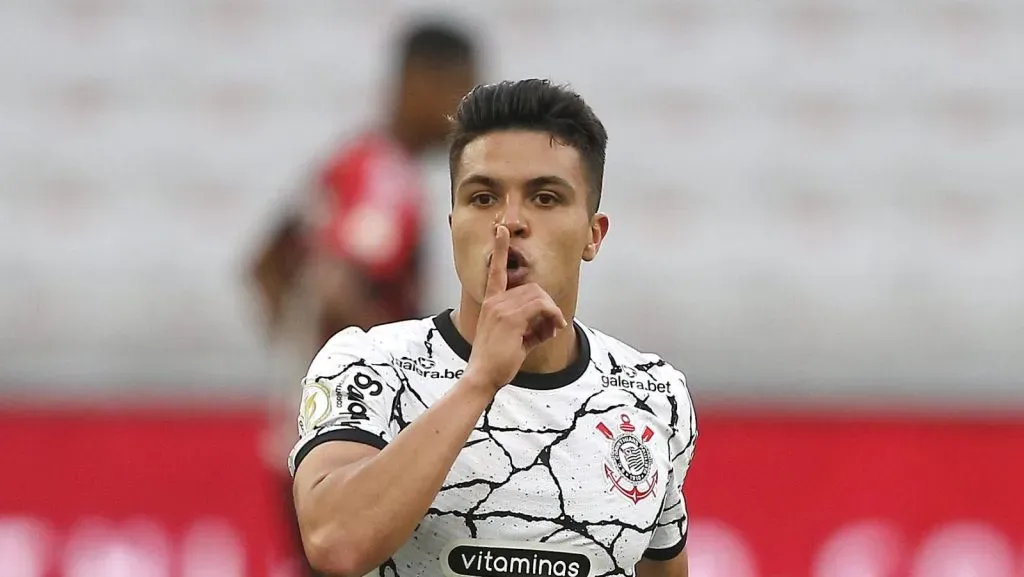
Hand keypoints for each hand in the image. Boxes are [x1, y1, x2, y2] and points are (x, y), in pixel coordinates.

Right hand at [465, 225, 567, 388]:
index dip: (499, 248)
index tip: (500, 229)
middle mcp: (495, 301)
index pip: (495, 270)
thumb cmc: (496, 361)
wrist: (482, 376)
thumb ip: (531, 326)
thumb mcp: (515, 339)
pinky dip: (553, 317)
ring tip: (552, 331)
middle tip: (554, 326)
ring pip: (539, 296)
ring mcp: (501, 308)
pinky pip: (542, 307)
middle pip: (533, 288)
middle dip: (548, 306)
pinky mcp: (510, 318)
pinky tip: (553, 329)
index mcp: (491, 302)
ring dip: (552, 314)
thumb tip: (553, 323)